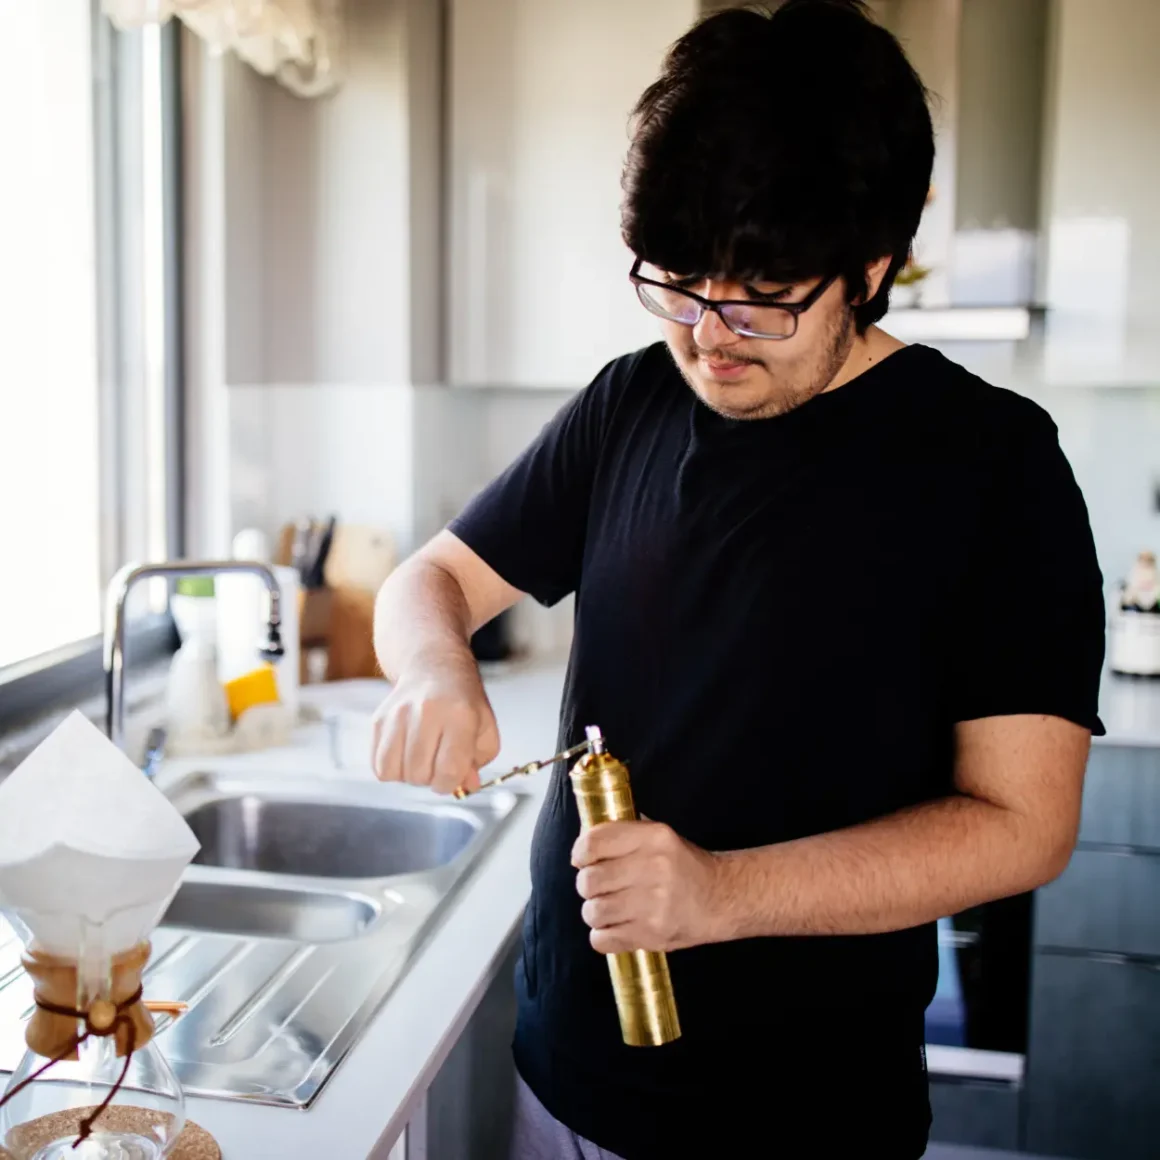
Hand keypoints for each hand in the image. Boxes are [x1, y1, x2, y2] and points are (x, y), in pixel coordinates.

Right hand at [371, 662, 499, 794]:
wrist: (435, 668)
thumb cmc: (463, 703)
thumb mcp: (485, 730)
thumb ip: (477, 764)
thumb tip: (464, 787)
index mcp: (460, 714)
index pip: (448, 770)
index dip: (451, 783)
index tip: (453, 776)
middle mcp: (426, 711)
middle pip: (420, 774)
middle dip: (431, 778)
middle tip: (438, 762)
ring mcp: (398, 714)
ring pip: (395, 772)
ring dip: (410, 775)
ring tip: (422, 758)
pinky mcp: (379, 719)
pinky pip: (378, 765)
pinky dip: (392, 769)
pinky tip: (406, 755)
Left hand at [572, 820, 725, 953]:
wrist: (720, 898)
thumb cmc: (682, 866)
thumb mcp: (659, 836)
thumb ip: (623, 833)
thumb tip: (583, 838)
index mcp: (653, 837)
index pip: (594, 842)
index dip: (580, 853)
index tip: (582, 860)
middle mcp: (653, 868)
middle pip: (589, 881)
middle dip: (587, 886)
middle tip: (598, 887)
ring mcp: (653, 904)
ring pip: (592, 912)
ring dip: (594, 912)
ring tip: (608, 909)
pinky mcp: (652, 935)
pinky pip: (603, 940)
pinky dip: (602, 936)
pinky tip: (616, 927)